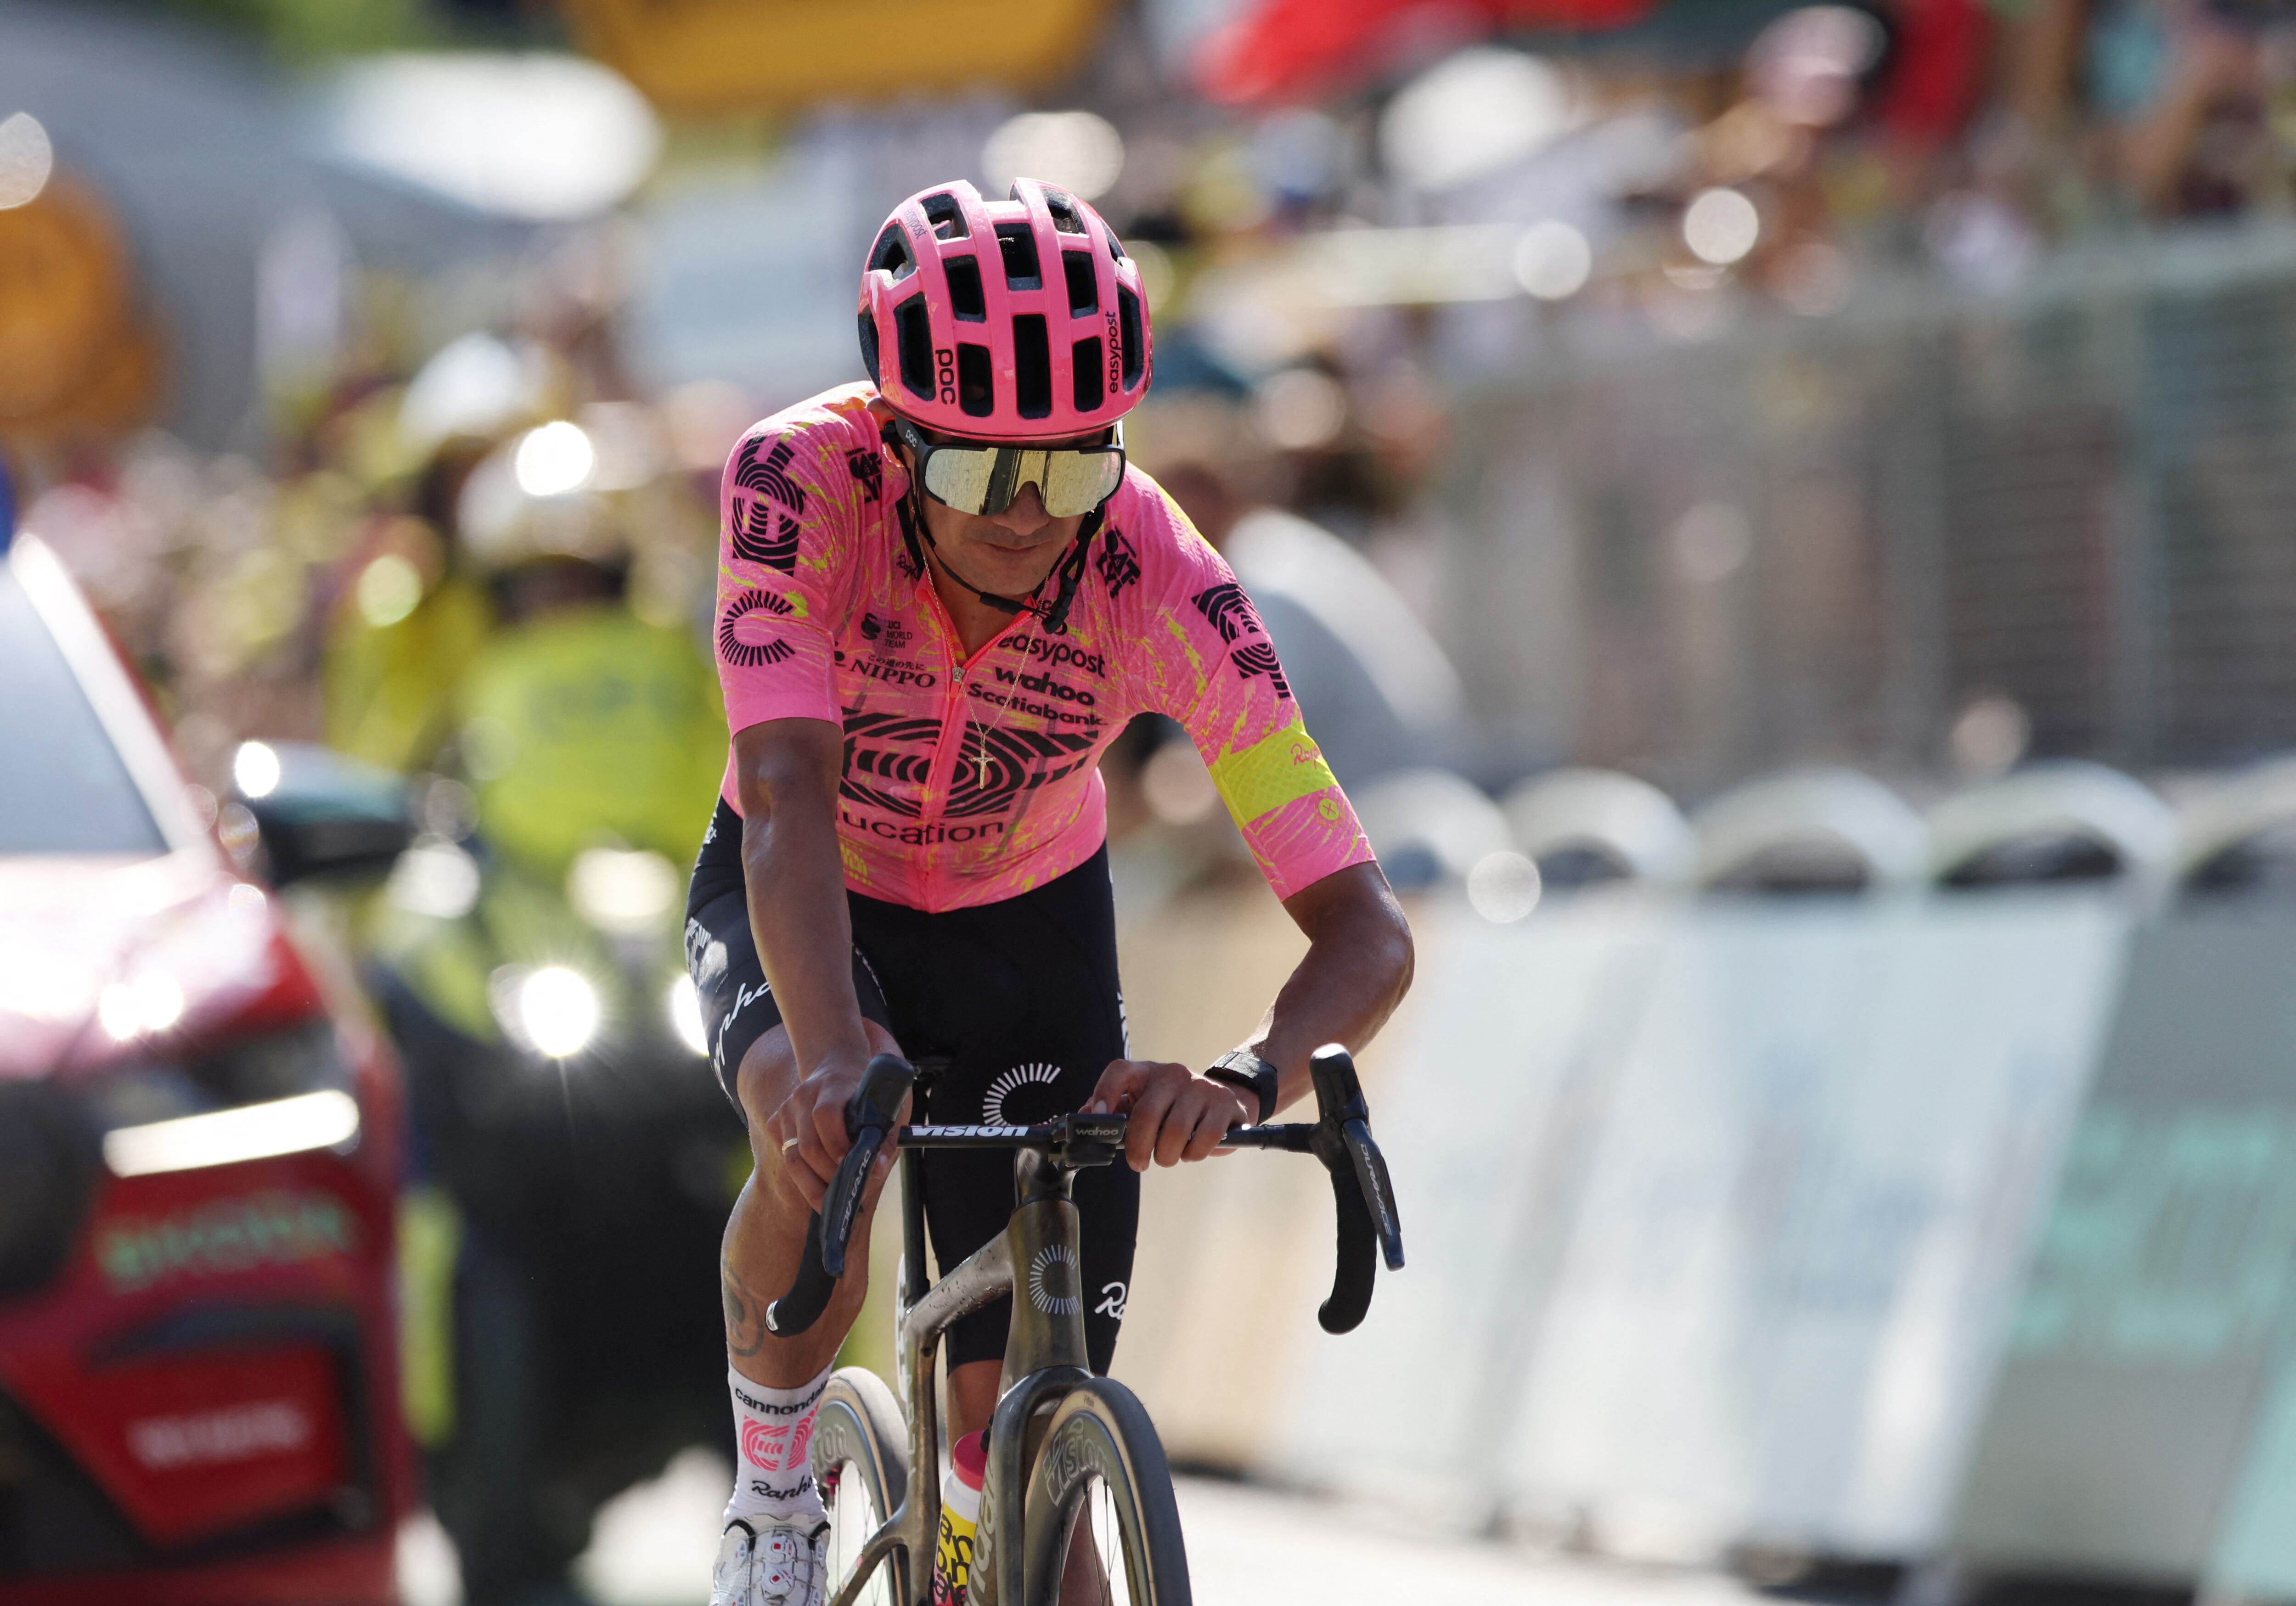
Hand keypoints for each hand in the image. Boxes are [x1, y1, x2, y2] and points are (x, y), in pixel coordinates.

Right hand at [765, 1049, 876, 1211]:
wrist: (835, 1065)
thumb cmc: (863, 1093)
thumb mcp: (881, 1108)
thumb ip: (884, 1139)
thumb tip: (875, 1170)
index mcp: (831, 1086)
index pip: (825, 1116)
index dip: (837, 1145)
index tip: (851, 1166)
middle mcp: (803, 1096)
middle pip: (807, 1146)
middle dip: (827, 1175)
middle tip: (846, 1190)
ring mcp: (786, 1109)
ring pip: (791, 1157)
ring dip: (812, 1181)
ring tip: (832, 1193)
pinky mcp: (775, 1121)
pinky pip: (784, 1155)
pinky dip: (801, 1173)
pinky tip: (818, 1176)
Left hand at [1087, 1059, 1251, 1171]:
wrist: (1221, 1101)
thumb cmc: (1173, 1107)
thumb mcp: (1143, 1103)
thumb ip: (1116, 1109)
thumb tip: (1086, 1116)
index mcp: (1146, 1072)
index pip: (1119, 1071)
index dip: (1104, 1092)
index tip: (1098, 1116)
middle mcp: (1172, 1074)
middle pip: (1146, 1114)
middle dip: (1139, 1148)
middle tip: (1139, 1163)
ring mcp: (1200, 1086)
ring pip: (1175, 1131)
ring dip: (1168, 1155)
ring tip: (1169, 1155)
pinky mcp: (1224, 1102)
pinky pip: (1205, 1138)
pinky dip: (1194, 1154)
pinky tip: (1191, 1150)